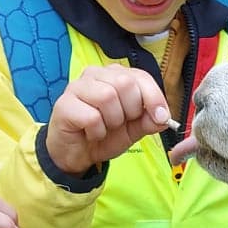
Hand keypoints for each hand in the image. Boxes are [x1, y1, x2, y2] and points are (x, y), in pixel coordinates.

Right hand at [45, 65, 173, 173]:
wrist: (78, 154)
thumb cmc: (105, 134)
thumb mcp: (134, 128)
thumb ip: (150, 120)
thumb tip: (163, 116)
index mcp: (115, 75)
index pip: (141, 76)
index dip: (154, 97)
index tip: (160, 117)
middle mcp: (95, 74)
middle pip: (124, 83)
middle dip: (130, 110)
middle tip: (120, 123)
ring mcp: (77, 87)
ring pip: (107, 96)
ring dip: (112, 121)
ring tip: (104, 128)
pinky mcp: (64, 104)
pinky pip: (91, 117)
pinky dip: (97, 131)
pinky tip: (91, 133)